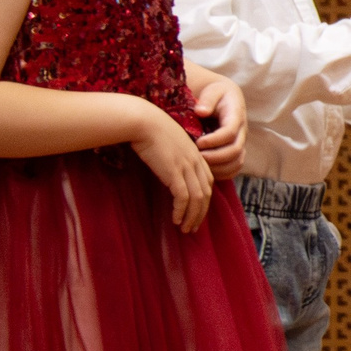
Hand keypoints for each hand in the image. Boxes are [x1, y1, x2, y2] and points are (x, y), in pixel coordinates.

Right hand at [133, 103, 214, 232]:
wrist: (143, 121)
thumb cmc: (150, 130)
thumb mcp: (169, 145)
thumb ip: (174, 158)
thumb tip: (169, 172)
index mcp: (197, 155)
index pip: (208, 182)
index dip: (204, 200)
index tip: (197, 213)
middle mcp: (196, 162)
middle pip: (206, 193)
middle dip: (201, 213)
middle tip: (193, 228)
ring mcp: (187, 166)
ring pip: (197, 198)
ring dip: (192, 217)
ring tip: (185, 229)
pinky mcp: (175, 172)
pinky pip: (183, 197)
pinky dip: (181, 211)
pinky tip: (176, 220)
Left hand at [192, 77, 245, 182]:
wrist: (223, 97)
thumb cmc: (215, 94)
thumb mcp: (212, 91)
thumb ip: (208, 100)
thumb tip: (201, 111)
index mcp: (236, 115)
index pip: (229, 132)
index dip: (214, 140)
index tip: (197, 143)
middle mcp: (241, 132)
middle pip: (235, 151)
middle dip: (215, 157)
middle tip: (195, 158)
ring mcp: (240, 143)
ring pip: (236, 162)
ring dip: (218, 168)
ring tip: (199, 167)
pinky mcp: (236, 152)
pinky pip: (234, 168)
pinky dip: (222, 174)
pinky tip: (206, 171)